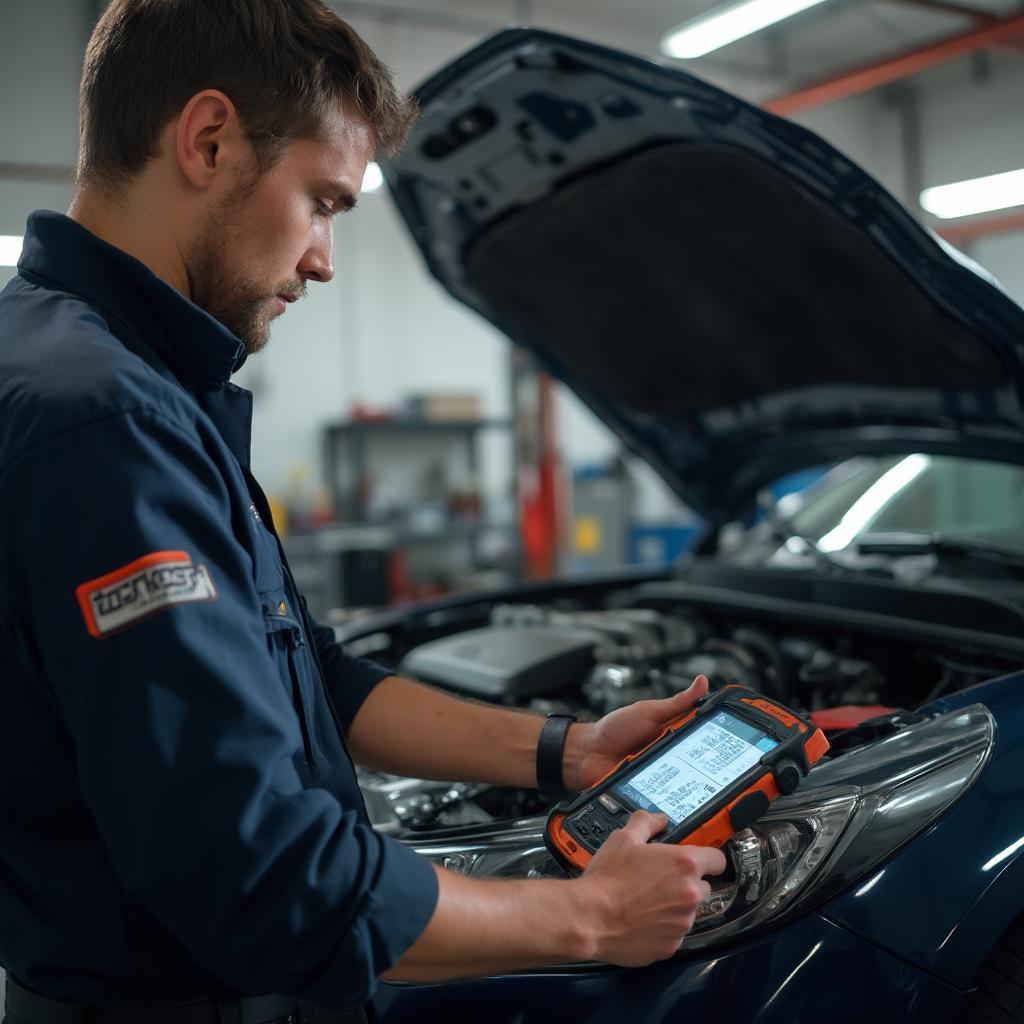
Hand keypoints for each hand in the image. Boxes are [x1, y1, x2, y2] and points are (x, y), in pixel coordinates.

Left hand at [564, 675, 709, 792]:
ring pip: (688, 782)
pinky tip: (682, 800)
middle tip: (722, 768)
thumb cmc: (614, 729)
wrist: (587, 754)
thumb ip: (676, 702)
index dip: (719, 740)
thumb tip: (702, 682)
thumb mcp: (648, 711)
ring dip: (694, 784)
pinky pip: (670, 796)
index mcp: (676, 732)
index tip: (736, 742)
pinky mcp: (655, 791)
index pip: (705, 736)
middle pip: (701, 762)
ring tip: (703, 784)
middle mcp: (673, 754)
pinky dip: (676, 799)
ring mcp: (664, 774)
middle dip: (712, 767)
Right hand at [576, 810, 726, 965]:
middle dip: (686, 884)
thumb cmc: (608, 878)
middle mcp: (690, 894)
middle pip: (703, 887)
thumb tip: (659, 819)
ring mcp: (682, 923)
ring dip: (673, 907)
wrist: (591, 917)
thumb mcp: (624, 838)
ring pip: (687, 912)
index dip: (708, 859)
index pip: (717, 860)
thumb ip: (646, 823)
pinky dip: (661, 928)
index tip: (699, 861)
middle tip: (660, 881)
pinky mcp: (671, 946)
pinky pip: (673, 934)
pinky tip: (640, 920)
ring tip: (645, 902)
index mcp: (684, 864)